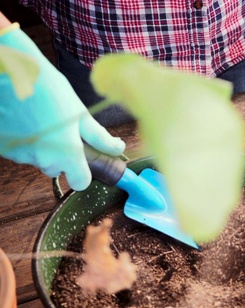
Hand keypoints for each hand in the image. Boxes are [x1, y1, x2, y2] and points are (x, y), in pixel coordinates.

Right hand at [0, 24, 124, 189]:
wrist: (10, 74)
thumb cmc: (48, 90)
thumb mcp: (80, 113)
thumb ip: (99, 137)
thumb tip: (118, 149)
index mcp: (67, 155)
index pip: (80, 183)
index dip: (83, 173)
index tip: (83, 162)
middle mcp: (43, 160)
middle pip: (57, 169)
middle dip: (61, 155)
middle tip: (60, 130)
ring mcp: (20, 155)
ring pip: (37, 159)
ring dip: (41, 146)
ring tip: (40, 119)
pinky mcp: (3, 147)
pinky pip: (19, 150)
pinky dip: (23, 140)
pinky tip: (24, 120)